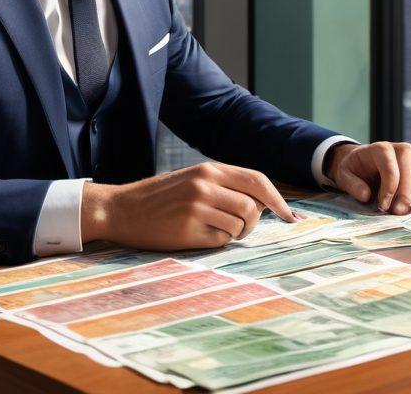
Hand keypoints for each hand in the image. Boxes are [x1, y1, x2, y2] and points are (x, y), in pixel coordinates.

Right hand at [81, 162, 295, 250]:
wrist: (121, 209)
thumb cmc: (160, 197)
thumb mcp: (193, 179)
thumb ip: (225, 185)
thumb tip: (264, 203)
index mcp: (209, 169)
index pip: (257, 181)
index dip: (278, 200)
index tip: (289, 216)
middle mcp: (205, 184)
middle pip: (252, 208)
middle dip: (251, 223)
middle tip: (235, 227)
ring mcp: (196, 207)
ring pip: (239, 226)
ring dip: (233, 233)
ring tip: (212, 229)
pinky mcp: (187, 229)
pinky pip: (220, 241)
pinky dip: (215, 241)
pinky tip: (195, 235)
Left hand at [325, 142, 410, 213]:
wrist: (365, 164)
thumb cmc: (356, 170)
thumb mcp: (344, 175)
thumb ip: (351, 184)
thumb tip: (365, 195)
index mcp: (380, 148)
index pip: (390, 164)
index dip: (389, 187)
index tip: (383, 205)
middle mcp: (401, 148)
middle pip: (410, 165)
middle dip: (406, 192)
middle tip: (398, 211)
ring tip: (404, 212)